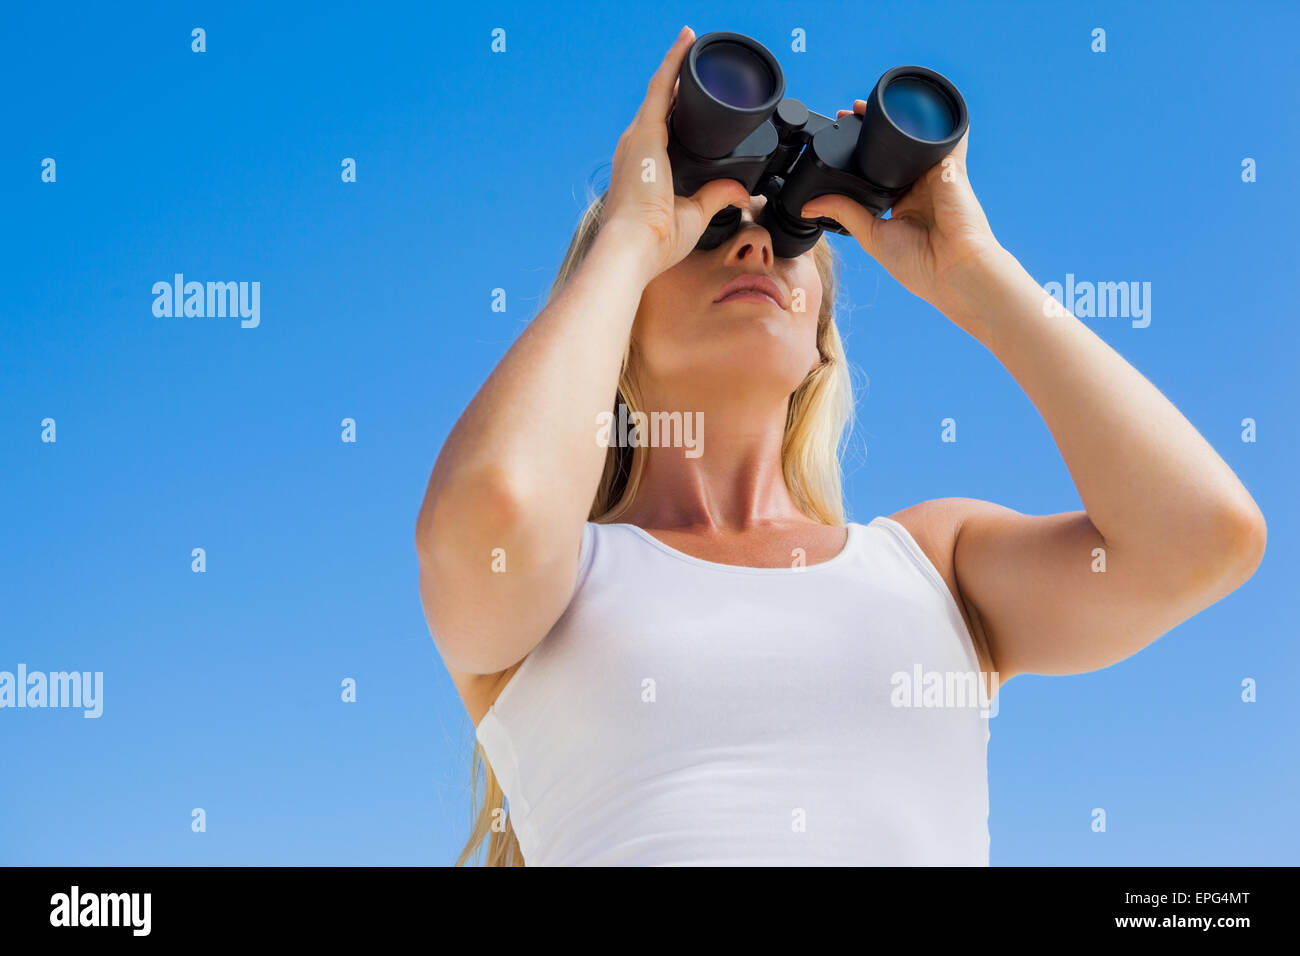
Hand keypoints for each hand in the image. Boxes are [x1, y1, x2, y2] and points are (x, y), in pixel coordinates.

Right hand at [599, 26, 751, 279]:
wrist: (635, 246)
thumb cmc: (656, 239)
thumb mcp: (696, 214)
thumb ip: (717, 196)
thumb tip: (741, 191)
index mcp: (645, 167)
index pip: (663, 127)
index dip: (676, 107)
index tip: (692, 94)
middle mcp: (636, 148)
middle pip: (659, 104)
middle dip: (676, 81)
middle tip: (693, 55)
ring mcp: (638, 138)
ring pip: (660, 90)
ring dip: (674, 65)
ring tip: (688, 40)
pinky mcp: (645, 132)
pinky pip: (661, 86)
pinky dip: (673, 63)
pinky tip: (685, 42)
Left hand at [801, 101, 1004, 322]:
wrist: (952, 269)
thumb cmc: (918, 263)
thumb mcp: (871, 235)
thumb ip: (843, 213)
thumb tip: (808, 206)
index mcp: (900, 203)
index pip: (877, 170)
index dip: (860, 153)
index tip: (840, 136)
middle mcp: (919, 186)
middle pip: (893, 150)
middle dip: (873, 129)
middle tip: (849, 113)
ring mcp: (936, 175)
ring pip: (914, 138)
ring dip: (897, 118)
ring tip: (871, 103)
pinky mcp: (952, 167)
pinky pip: (948, 135)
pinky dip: (937, 118)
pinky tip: (921, 101)